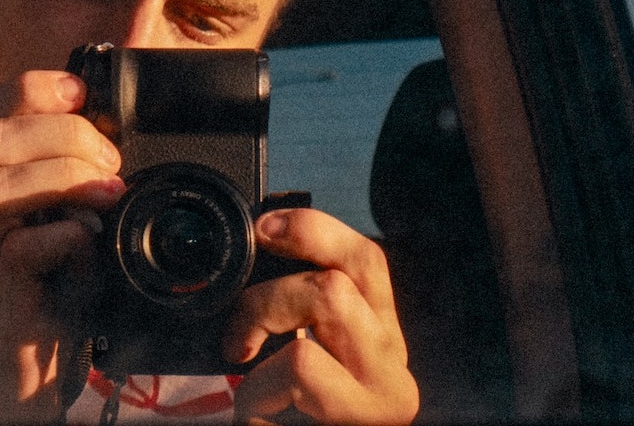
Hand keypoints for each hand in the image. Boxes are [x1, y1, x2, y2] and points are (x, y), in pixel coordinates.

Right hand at [0, 71, 124, 423]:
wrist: (7, 401)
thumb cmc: (43, 312)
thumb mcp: (61, 237)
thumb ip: (74, 192)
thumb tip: (116, 147)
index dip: (31, 89)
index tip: (80, 92)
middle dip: (58, 133)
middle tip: (107, 164)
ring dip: (59, 176)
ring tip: (105, 195)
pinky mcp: (4, 315)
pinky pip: (18, 255)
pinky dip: (63, 239)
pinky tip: (88, 246)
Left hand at [223, 209, 418, 425]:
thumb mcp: (303, 362)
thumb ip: (300, 318)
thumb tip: (260, 258)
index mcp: (379, 337)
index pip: (366, 259)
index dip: (315, 230)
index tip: (265, 228)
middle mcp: (393, 362)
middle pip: (342, 275)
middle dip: (275, 287)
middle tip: (240, 327)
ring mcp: (382, 394)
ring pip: (327, 299)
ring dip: (264, 320)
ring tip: (245, 362)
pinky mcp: (361, 419)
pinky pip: (300, 365)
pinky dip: (259, 384)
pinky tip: (258, 412)